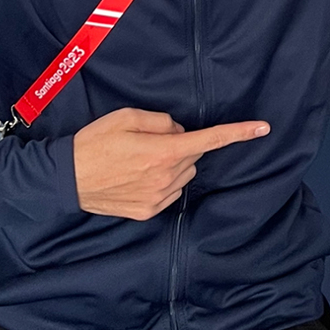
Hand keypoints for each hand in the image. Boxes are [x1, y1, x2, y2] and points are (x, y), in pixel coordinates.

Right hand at [73, 108, 269, 219]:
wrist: (66, 178)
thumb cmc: (94, 142)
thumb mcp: (125, 117)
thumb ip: (160, 120)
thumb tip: (178, 132)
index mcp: (161, 152)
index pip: (208, 140)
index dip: (237, 133)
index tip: (263, 128)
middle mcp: (165, 177)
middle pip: (192, 156)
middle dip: (181, 145)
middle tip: (149, 141)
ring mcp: (157, 198)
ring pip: (183, 174)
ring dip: (172, 164)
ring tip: (138, 161)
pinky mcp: (147, 212)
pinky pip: (170, 192)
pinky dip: (162, 181)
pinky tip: (136, 177)